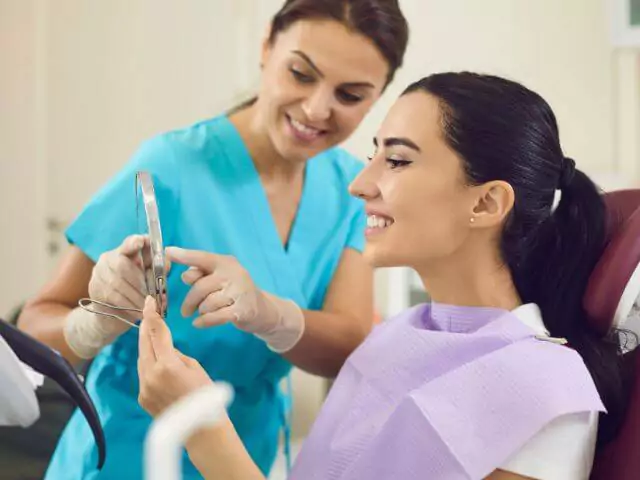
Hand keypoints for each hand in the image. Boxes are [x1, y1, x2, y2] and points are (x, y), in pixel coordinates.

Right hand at [64, 235, 154, 358]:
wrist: (111, 316)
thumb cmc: (134, 293)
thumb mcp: (147, 279)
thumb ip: (157, 270)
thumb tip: (167, 263)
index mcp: (122, 253)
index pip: (127, 244)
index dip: (134, 242)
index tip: (142, 241)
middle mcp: (107, 260)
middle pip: (122, 266)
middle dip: (140, 282)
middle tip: (153, 295)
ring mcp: (98, 275)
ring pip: (118, 284)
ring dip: (137, 296)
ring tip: (149, 306)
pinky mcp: (95, 291)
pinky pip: (114, 297)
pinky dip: (130, 305)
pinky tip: (140, 312)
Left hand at [138, 296, 213, 416]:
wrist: (201, 430)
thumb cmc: (206, 396)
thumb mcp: (195, 367)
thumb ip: (176, 355)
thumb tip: (165, 349)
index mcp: (167, 365)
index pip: (156, 333)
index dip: (152, 315)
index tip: (148, 302)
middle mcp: (150, 375)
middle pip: (144, 344)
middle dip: (146, 328)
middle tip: (148, 313)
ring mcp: (144, 387)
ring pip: (141, 359)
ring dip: (147, 346)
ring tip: (154, 336)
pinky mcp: (142, 397)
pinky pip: (143, 374)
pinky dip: (149, 365)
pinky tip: (158, 363)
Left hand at [166, 247, 304, 351]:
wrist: (263, 309)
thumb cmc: (235, 291)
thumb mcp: (219, 278)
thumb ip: (202, 274)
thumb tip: (185, 275)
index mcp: (225, 263)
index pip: (202, 257)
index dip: (185, 255)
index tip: (168, 252)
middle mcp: (234, 274)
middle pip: (200, 286)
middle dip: (189, 301)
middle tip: (185, 311)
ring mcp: (240, 292)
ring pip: (207, 303)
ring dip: (200, 311)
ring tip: (202, 313)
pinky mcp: (242, 310)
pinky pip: (215, 316)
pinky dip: (204, 321)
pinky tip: (199, 323)